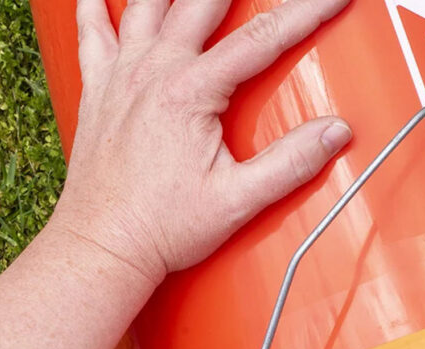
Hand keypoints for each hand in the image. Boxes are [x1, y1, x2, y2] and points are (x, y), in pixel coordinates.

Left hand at [53, 0, 352, 285]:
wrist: (102, 247)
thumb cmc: (161, 229)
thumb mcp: (236, 201)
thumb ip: (289, 164)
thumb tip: (333, 133)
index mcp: (190, 92)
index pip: (260, 38)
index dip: (303, 12)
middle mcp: (151, 73)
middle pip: (200, 2)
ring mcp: (120, 79)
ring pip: (144, 6)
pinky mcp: (97, 94)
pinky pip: (91, 35)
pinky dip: (92, 9)